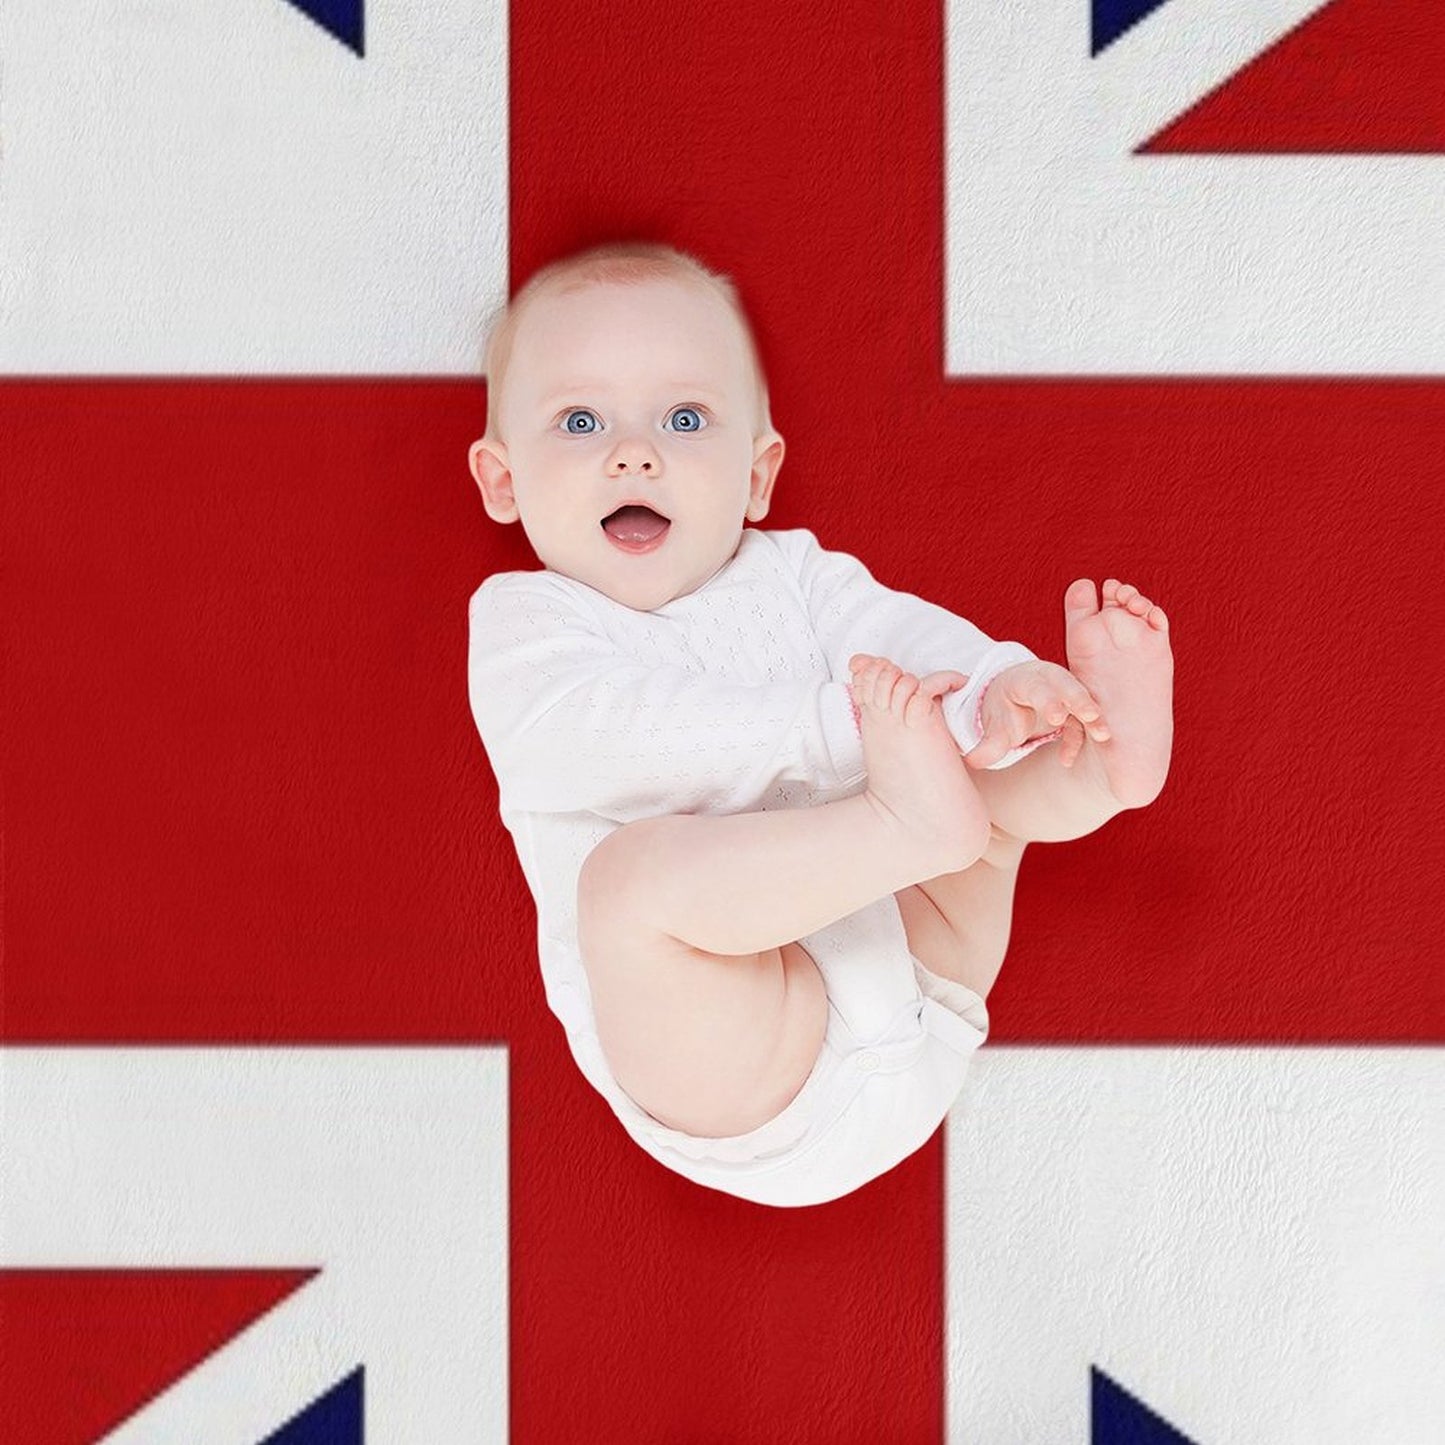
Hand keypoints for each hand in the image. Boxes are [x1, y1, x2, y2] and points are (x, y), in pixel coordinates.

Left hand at [964, 660, 1109, 770]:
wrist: (1013, 697)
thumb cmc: (1004, 709)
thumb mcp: (994, 725)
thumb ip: (987, 744)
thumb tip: (972, 761)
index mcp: (1024, 680)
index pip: (1037, 687)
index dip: (1048, 700)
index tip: (1057, 717)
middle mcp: (1048, 680)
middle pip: (1067, 685)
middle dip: (1079, 700)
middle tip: (1090, 716)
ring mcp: (1065, 691)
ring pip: (1083, 700)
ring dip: (1093, 717)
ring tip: (1103, 735)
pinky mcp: (1076, 706)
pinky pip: (1082, 721)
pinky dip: (1080, 738)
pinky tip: (1065, 760)